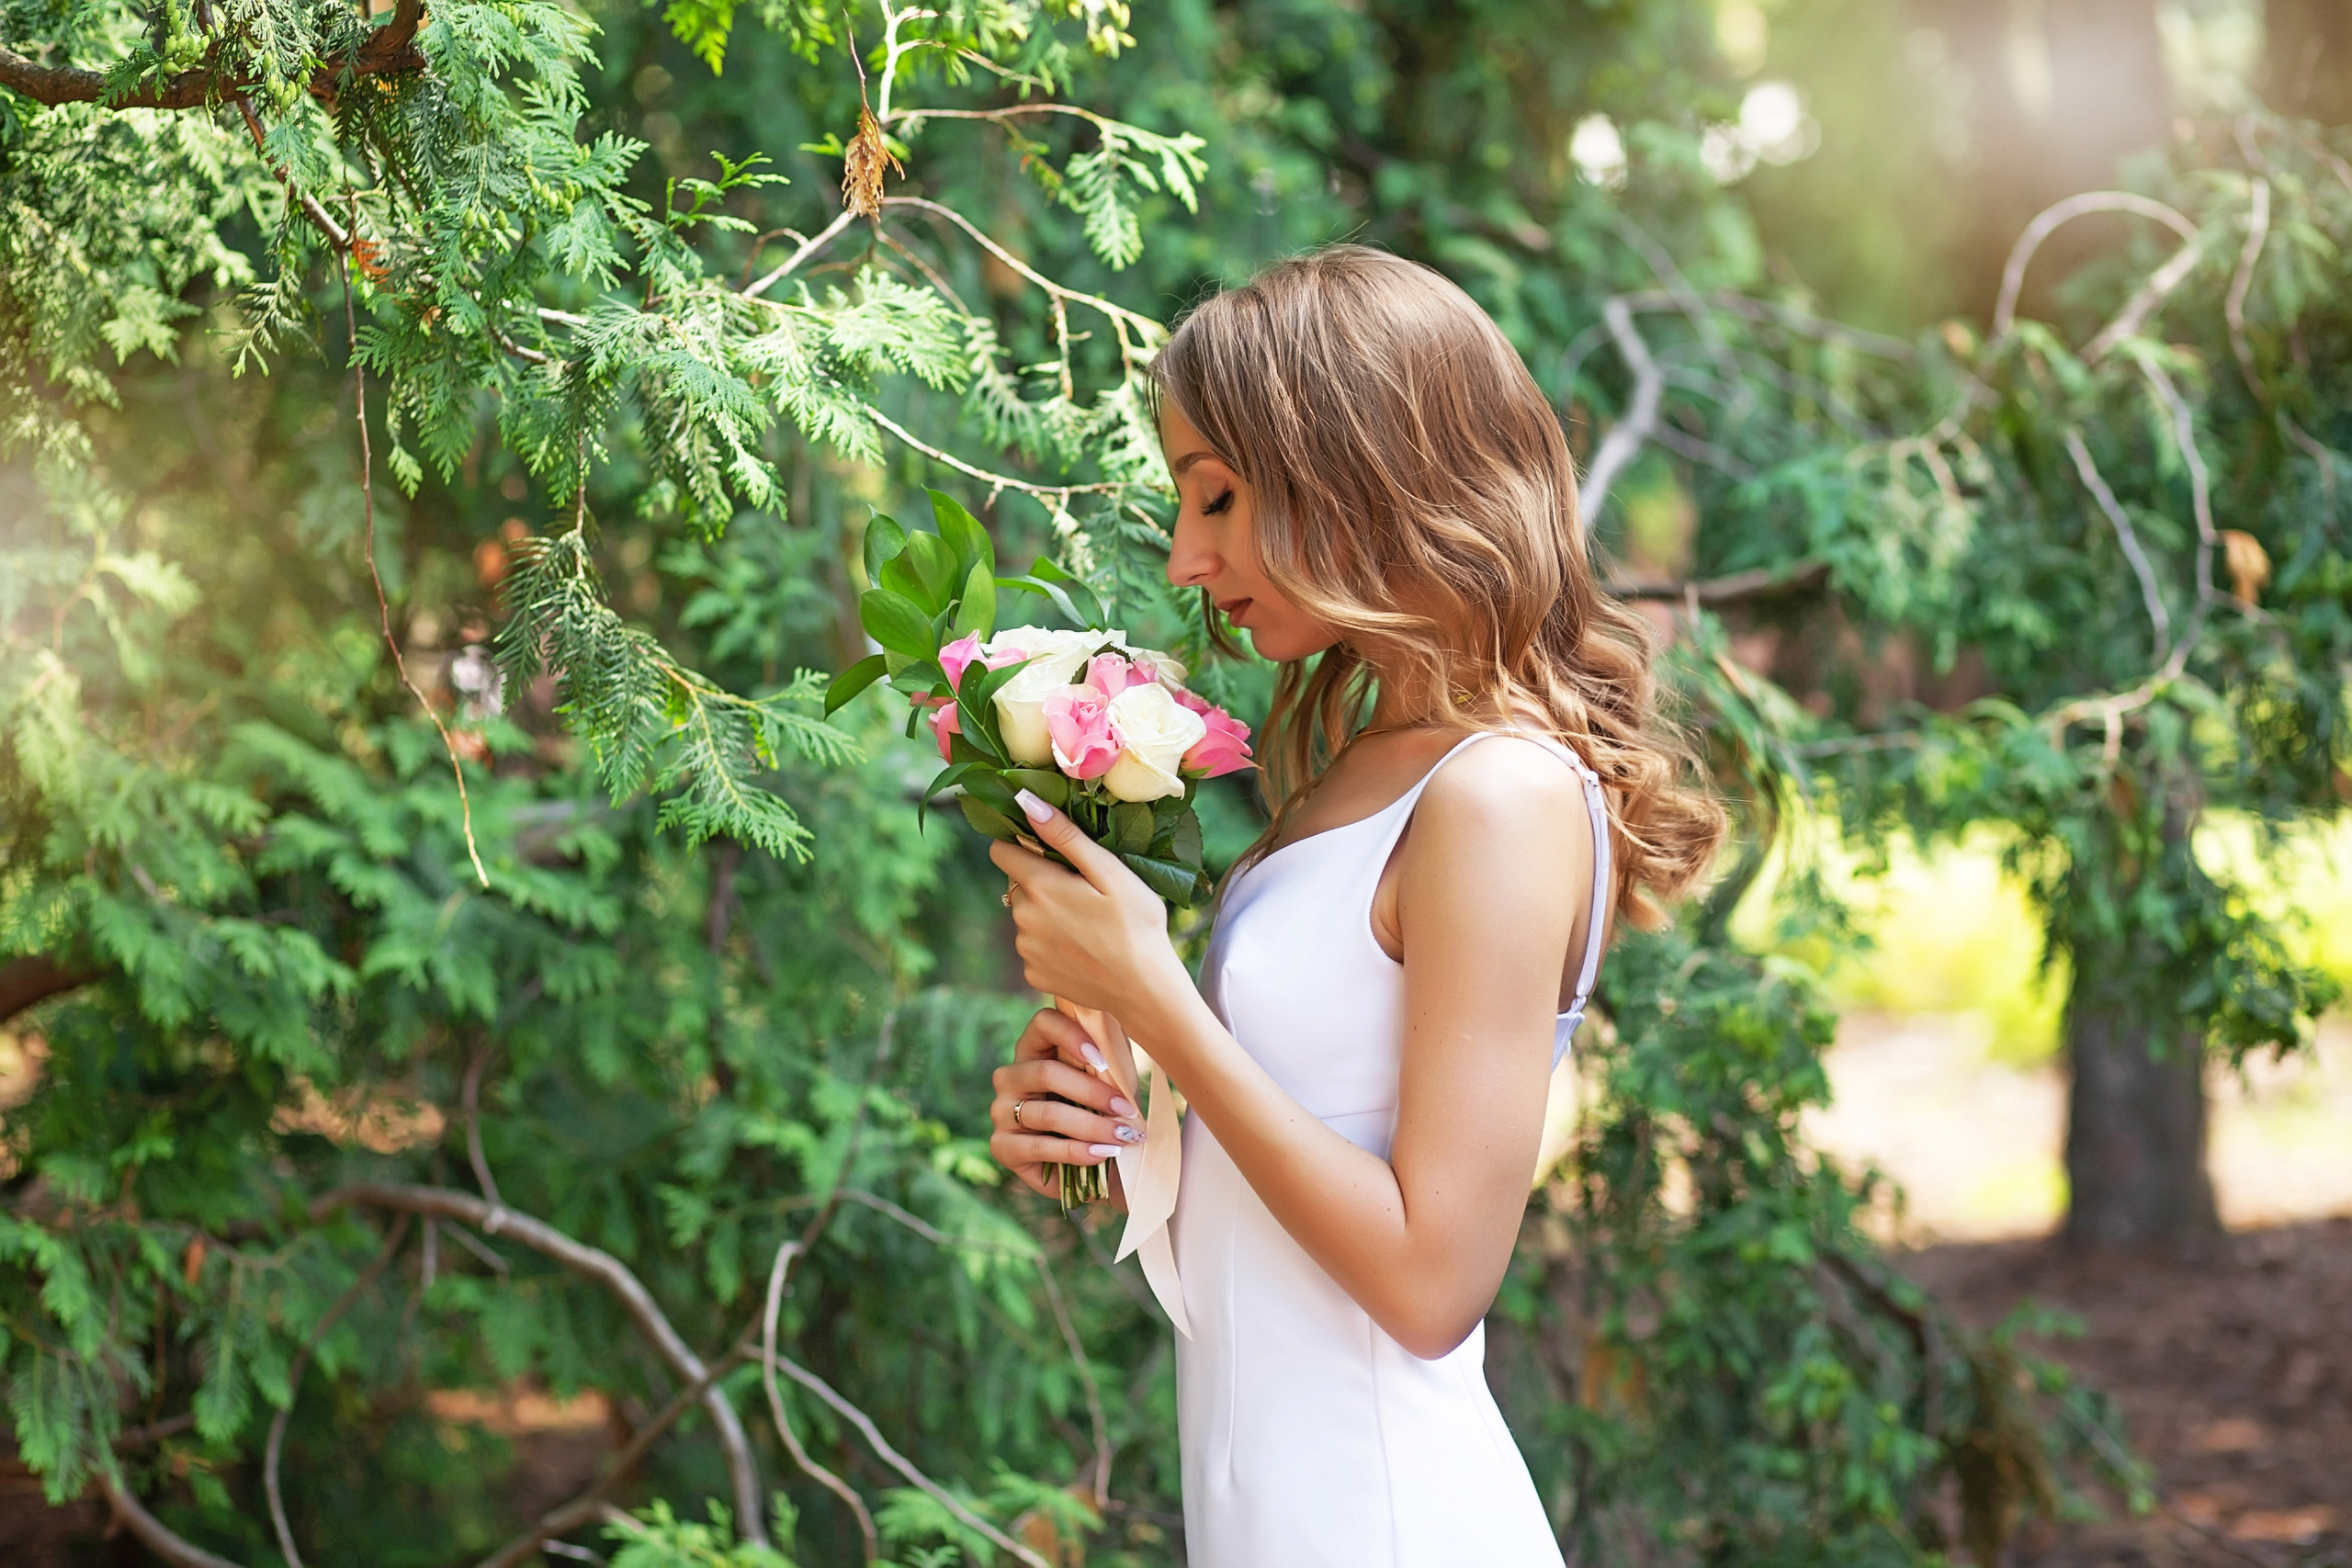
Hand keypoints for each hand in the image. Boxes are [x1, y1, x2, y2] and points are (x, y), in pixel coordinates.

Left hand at [988, 791, 1190, 1023]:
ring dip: (1048, 915)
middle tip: (1086, 894)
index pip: (1001, 851)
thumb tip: (1024, 801)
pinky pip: (1035, 948)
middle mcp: (1023, 918)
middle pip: (1019, 886)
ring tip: (1089, 925)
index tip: (1051, 853)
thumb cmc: (1136, 925)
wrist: (1145, 990)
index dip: (1023, 846)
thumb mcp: (1109, 872)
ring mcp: (1026, 950)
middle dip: (1044, 884)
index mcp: (1040, 887)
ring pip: (1028, 917)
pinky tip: (1083, 950)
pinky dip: (1052, 945)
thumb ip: (1064, 836)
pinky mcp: (1034, 974)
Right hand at [989, 1006, 1145, 1200]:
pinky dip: (1075, 1151)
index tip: (1102, 1060)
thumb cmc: (1100, 1113)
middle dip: (1093, 1093)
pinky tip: (1101, 1153)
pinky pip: (1039, 1146)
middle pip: (1046, 1073)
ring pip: (1047, 1113)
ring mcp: (1001, 1111)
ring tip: (1121, 1136)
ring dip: (1091, 1126)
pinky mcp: (1001, 1147)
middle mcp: (1011, 1076)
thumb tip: (1136, 1029)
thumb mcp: (1109, 1082)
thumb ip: (1112, 1059)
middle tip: (1127, 1110)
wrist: (1091, 1167)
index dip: (1071, 1034)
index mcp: (1034, 1048)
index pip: (1043, 1023)